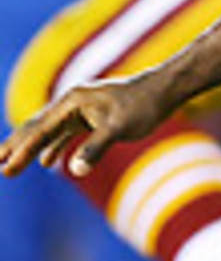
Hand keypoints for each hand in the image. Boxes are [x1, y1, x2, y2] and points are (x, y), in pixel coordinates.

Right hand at [0, 74, 172, 178]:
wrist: (164, 90)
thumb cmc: (143, 106)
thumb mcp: (120, 128)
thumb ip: (96, 148)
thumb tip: (74, 170)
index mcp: (72, 102)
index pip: (41, 131)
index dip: (22, 151)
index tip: (6, 168)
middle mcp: (72, 103)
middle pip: (37, 128)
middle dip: (16, 147)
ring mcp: (81, 110)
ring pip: (49, 132)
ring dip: (30, 148)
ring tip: (9, 165)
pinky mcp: (93, 117)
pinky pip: (66, 134)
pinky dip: (54, 147)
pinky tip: (47, 162)